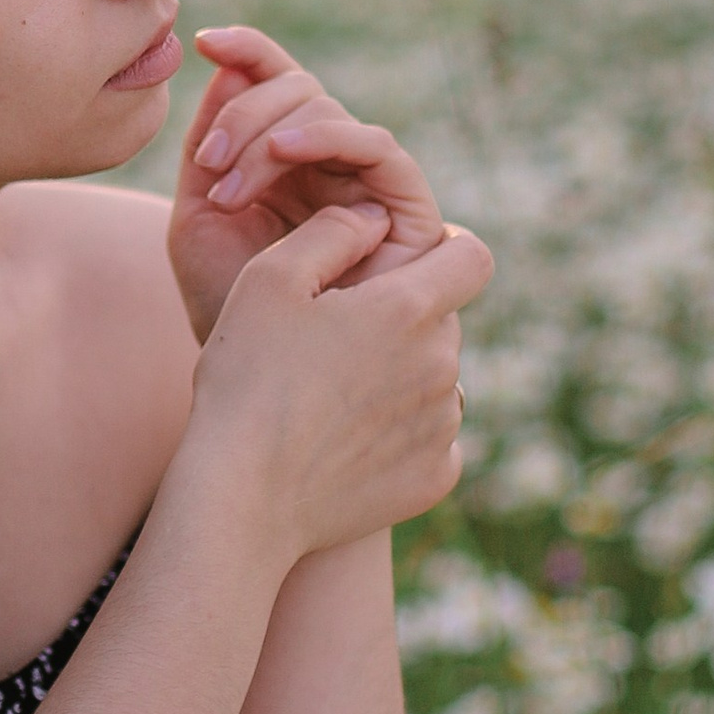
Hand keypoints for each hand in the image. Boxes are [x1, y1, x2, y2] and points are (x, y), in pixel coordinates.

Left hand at [167, 25, 445, 344]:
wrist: (260, 383)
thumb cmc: (226, 309)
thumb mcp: (197, 219)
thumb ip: (209, 147)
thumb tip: (224, 65)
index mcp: (283, 162)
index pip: (276, 84)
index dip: (248, 50)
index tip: (203, 40)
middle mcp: (329, 166)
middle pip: (298, 90)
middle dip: (244, 114)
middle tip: (208, 164)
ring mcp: (368, 186)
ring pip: (329, 112)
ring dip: (270, 132)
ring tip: (229, 181)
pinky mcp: (408, 212)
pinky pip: (377, 147)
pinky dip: (326, 136)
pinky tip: (281, 152)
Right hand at [183, 200, 491, 556]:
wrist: (243, 497)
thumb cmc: (247, 379)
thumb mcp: (269, 281)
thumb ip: (331, 232)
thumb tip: (376, 217)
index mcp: (407, 309)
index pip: (470, 255)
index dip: (445, 250)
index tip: (408, 264)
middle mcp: (441, 365)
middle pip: (443, 321)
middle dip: (404, 320)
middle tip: (336, 339)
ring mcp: (443, 427)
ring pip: (437, 379)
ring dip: (401, 377)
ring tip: (332, 396)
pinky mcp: (436, 477)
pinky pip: (432, 439)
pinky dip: (400, 434)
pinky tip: (347, 443)